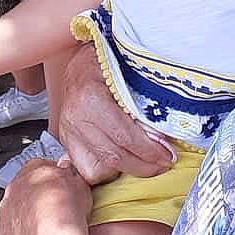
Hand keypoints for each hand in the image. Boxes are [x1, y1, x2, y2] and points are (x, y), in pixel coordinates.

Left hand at [0, 158, 92, 234]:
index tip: (63, 189)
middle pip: (27, 188)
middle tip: (56, 208)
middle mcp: (16, 185)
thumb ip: (71, 173)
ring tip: (48, 225)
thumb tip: (71, 172)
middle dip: (40, 197)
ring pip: (18, 208)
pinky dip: (22, 233)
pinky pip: (12, 228)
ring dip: (30, 215)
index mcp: (33, 168)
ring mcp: (7, 206)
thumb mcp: (79, 182)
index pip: (42, 168)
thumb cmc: (64, 209)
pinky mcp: (3, 228)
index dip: (55, 180)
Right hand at [59, 43, 174, 182]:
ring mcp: (67, 131)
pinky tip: (121, 161)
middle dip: (144, 165)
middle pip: (114, 156)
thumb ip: (143, 105)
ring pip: (99, 168)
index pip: (125, 137)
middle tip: (163, 163)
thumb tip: (163, 137)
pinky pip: (85, 168)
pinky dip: (105, 171)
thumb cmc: (106, 63)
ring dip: (127, 170)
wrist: (81, 62)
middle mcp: (75, 118)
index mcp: (90, 97)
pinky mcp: (66, 140)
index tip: (168, 156)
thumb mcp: (128, 74)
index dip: (150, 152)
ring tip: (146, 163)